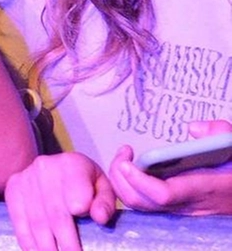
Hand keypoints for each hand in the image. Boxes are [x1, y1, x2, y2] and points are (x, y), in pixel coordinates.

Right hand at [4, 152, 116, 250]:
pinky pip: (18, 220)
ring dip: (46, 247)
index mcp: (72, 165)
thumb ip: (105, 202)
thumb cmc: (85, 182)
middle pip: (56, 214)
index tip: (82, 243)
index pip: (77, 197)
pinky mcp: (12, 189)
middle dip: (66, 244)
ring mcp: (25, 178)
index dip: (81, 221)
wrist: (56, 167)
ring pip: (36, 221)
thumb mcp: (103, 188)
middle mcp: (45, 168)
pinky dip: (27, 241)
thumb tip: (99, 218)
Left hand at [108, 123, 231, 216]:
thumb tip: (194, 128)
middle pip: (143, 202)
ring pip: (141, 206)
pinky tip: (134, 170)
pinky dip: (131, 188)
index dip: (139, 181)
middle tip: (122, 154)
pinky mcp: (176, 210)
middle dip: (121, 179)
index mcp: (203, 187)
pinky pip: (146, 204)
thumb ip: (218, 133)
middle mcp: (188, 203)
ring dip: (122, 183)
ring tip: (124, 159)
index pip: (164, 194)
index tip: (126, 162)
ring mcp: (181, 209)